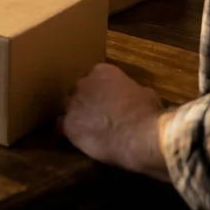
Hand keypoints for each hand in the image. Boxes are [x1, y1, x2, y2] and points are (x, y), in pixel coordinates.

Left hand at [61, 63, 169, 181]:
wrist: (140, 136)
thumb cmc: (148, 113)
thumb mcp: (145, 93)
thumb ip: (131, 90)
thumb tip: (131, 95)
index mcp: (102, 71)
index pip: (94, 76)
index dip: (99, 89)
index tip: (106, 98)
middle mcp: (83, 83)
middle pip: (78, 90)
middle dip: (85, 100)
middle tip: (96, 114)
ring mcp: (72, 103)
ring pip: (68, 107)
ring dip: (76, 115)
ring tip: (87, 128)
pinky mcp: (68, 124)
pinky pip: (61, 126)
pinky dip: (68, 131)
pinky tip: (78, 139)